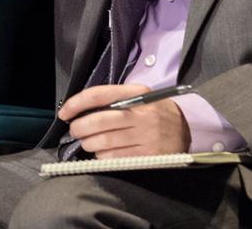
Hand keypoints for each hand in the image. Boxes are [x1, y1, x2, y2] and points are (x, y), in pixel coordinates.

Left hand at [58, 84, 190, 158]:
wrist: (186, 129)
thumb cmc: (156, 111)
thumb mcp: (141, 96)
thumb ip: (115, 99)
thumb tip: (81, 109)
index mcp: (137, 93)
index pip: (99, 95)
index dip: (77, 104)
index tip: (64, 112)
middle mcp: (142, 114)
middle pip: (98, 121)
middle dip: (79, 127)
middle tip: (74, 130)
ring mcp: (146, 136)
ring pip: (104, 142)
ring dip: (89, 143)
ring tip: (87, 142)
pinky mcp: (148, 155)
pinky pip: (115, 157)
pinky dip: (102, 156)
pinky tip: (102, 152)